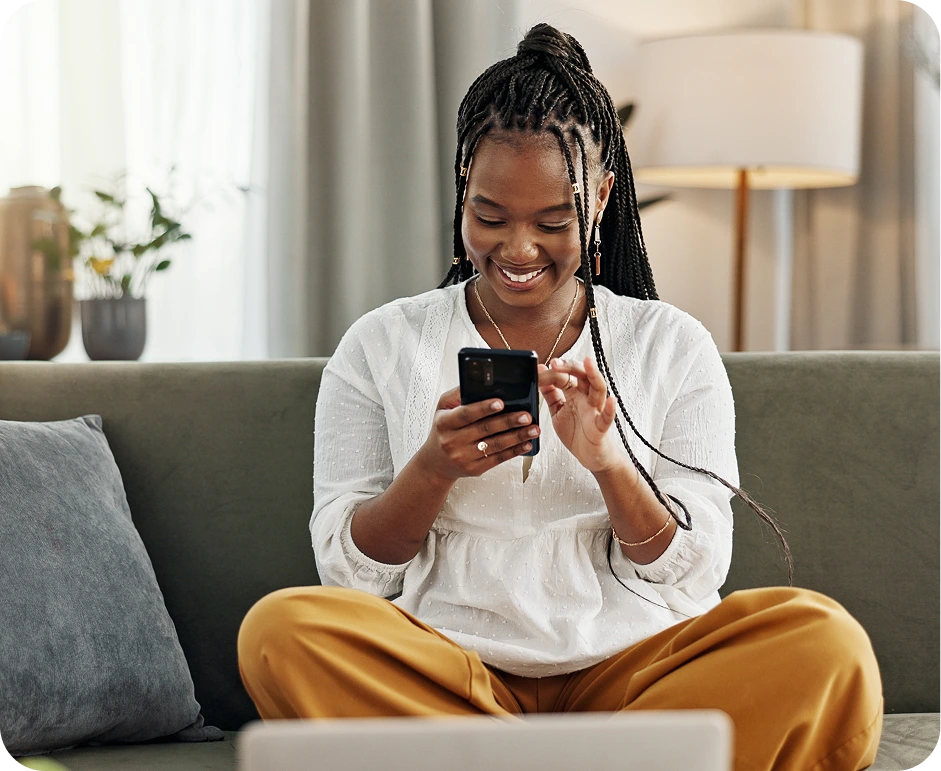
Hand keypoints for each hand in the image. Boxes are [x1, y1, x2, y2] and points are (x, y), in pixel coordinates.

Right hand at [415, 387, 540, 481]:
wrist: (436, 462)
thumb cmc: (443, 429)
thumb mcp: (443, 408)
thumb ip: (458, 394)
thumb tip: (480, 382)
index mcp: (444, 423)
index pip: (465, 414)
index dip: (483, 408)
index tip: (501, 402)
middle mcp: (452, 441)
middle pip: (485, 429)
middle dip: (508, 421)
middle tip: (526, 415)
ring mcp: (463, 457)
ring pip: (495, 445)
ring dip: (517, 437)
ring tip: (533, 429)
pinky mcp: (474, 469)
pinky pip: (498, 459)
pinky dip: (514, 451)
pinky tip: (526, 444)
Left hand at [538, 356, 634, 476]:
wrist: (589, 456)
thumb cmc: (576, 432)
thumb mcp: (557, 411)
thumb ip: (550, 394)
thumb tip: (541, 372)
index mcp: (575, 394)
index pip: (565, 377)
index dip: (553, 373)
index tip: (538, 370)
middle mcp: (586, 399)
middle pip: (583, 376)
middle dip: (571, 366)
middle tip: (556, 363)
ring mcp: (595, 411)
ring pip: (598, 389)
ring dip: (594, 376)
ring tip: (588, 364)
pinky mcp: (601, 427)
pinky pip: (607, 417)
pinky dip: (610, 409)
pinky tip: (611, 400)